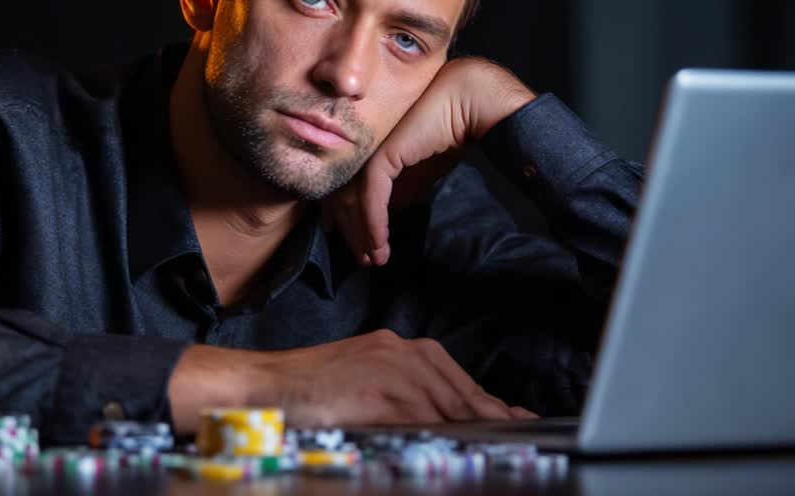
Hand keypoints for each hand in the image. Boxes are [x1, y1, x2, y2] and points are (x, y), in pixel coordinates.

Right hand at [167, 331, 535, 432]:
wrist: (268, 385)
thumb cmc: (315, 391)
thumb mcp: (370, 387)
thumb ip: (409, 399)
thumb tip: (450, 422)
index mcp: (405, 349)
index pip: (461, 384)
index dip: (494, 407)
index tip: (521, 420)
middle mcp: (406, 351)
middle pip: (464, 394)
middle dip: (495, 418)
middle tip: (526, 430)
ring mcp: (394, 367)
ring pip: (451, 406)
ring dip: (478, 429)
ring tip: (504, 443)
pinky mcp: (381, 387)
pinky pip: (425, 416)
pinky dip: (448, 434)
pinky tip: (464, 446)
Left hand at [329, 56, 534, 265]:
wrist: (470, 102)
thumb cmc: (450, 128)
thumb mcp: (421, 167)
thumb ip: (403, 186)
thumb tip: (389, 210)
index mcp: (367, 145)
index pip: (344, 184)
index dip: (346, 217)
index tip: (354, 243)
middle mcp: (361, 146)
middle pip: (341, 196)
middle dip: (351, 232)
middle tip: (363, 260)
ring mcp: (368, 150)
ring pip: (351, 201)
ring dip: (362, 235)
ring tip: (374, 259)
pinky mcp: (382, 156)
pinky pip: (370, 199)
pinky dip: (374, 226)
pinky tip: (380, 245)